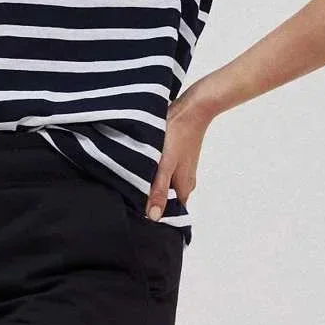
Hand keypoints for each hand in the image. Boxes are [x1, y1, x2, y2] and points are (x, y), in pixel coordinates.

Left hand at [144, 92, 212, 217]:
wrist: (193, 108)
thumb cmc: (180, 134)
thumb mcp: (165, 165)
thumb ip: (159, 191)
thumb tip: (154, 216)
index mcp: (184, 189)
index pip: (170, 213)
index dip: (155, 214)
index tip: (138, 212)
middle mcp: (185, 182)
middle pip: (166, 199)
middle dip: (150, 199)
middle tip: (131, 193)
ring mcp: (182, 169)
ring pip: (164, 184)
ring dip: (151, 183)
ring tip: (134, 177)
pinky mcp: (177, 157)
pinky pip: (164, 171)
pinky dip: (154, 171)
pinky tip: (144, 163)